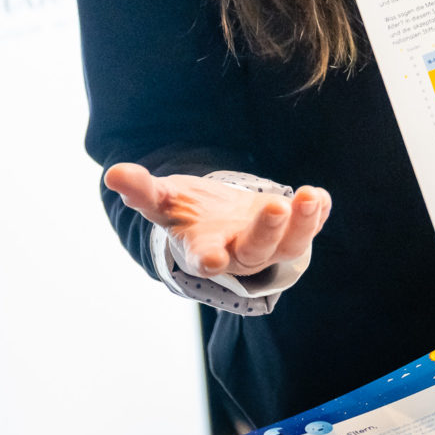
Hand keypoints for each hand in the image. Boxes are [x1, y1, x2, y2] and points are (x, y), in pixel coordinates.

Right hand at [103, 163, 330, 280]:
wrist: (221, 220)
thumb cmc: (189, 211)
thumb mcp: (164, 200)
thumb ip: (142, 190)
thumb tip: (113, 173)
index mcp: (203, 250)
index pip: (204, 259)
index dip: (208, 260)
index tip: (210, 261)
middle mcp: (238, 253)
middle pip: (256, 249)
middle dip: (266, 229)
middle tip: (274, 204)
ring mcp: (269, 244)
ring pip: (290, 244)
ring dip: (303, 222)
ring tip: (310, 195)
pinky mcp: (291, 230)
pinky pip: (310, 228)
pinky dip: (318, 215)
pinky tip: (321, 197)